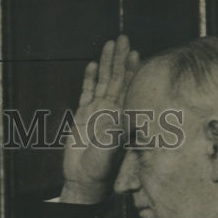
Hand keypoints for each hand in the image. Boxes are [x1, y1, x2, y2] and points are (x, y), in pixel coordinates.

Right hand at [61, 35, 139, 204]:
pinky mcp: (82, 116)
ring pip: (102, 82)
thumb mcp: (110, 150)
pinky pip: (87, 93)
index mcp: (121, 116)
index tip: (135, 52)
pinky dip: (89, 80)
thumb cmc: (101, 168)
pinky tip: (92, 65)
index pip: (128, 87)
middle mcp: (111, 111)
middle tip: (122, 38)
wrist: (84, 179)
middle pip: (116, 78)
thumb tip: (123, 117)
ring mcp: (97, 112)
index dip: (131, 70)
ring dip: (106, 63)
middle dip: (119, 58)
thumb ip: (115, 132)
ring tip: (109, 44)